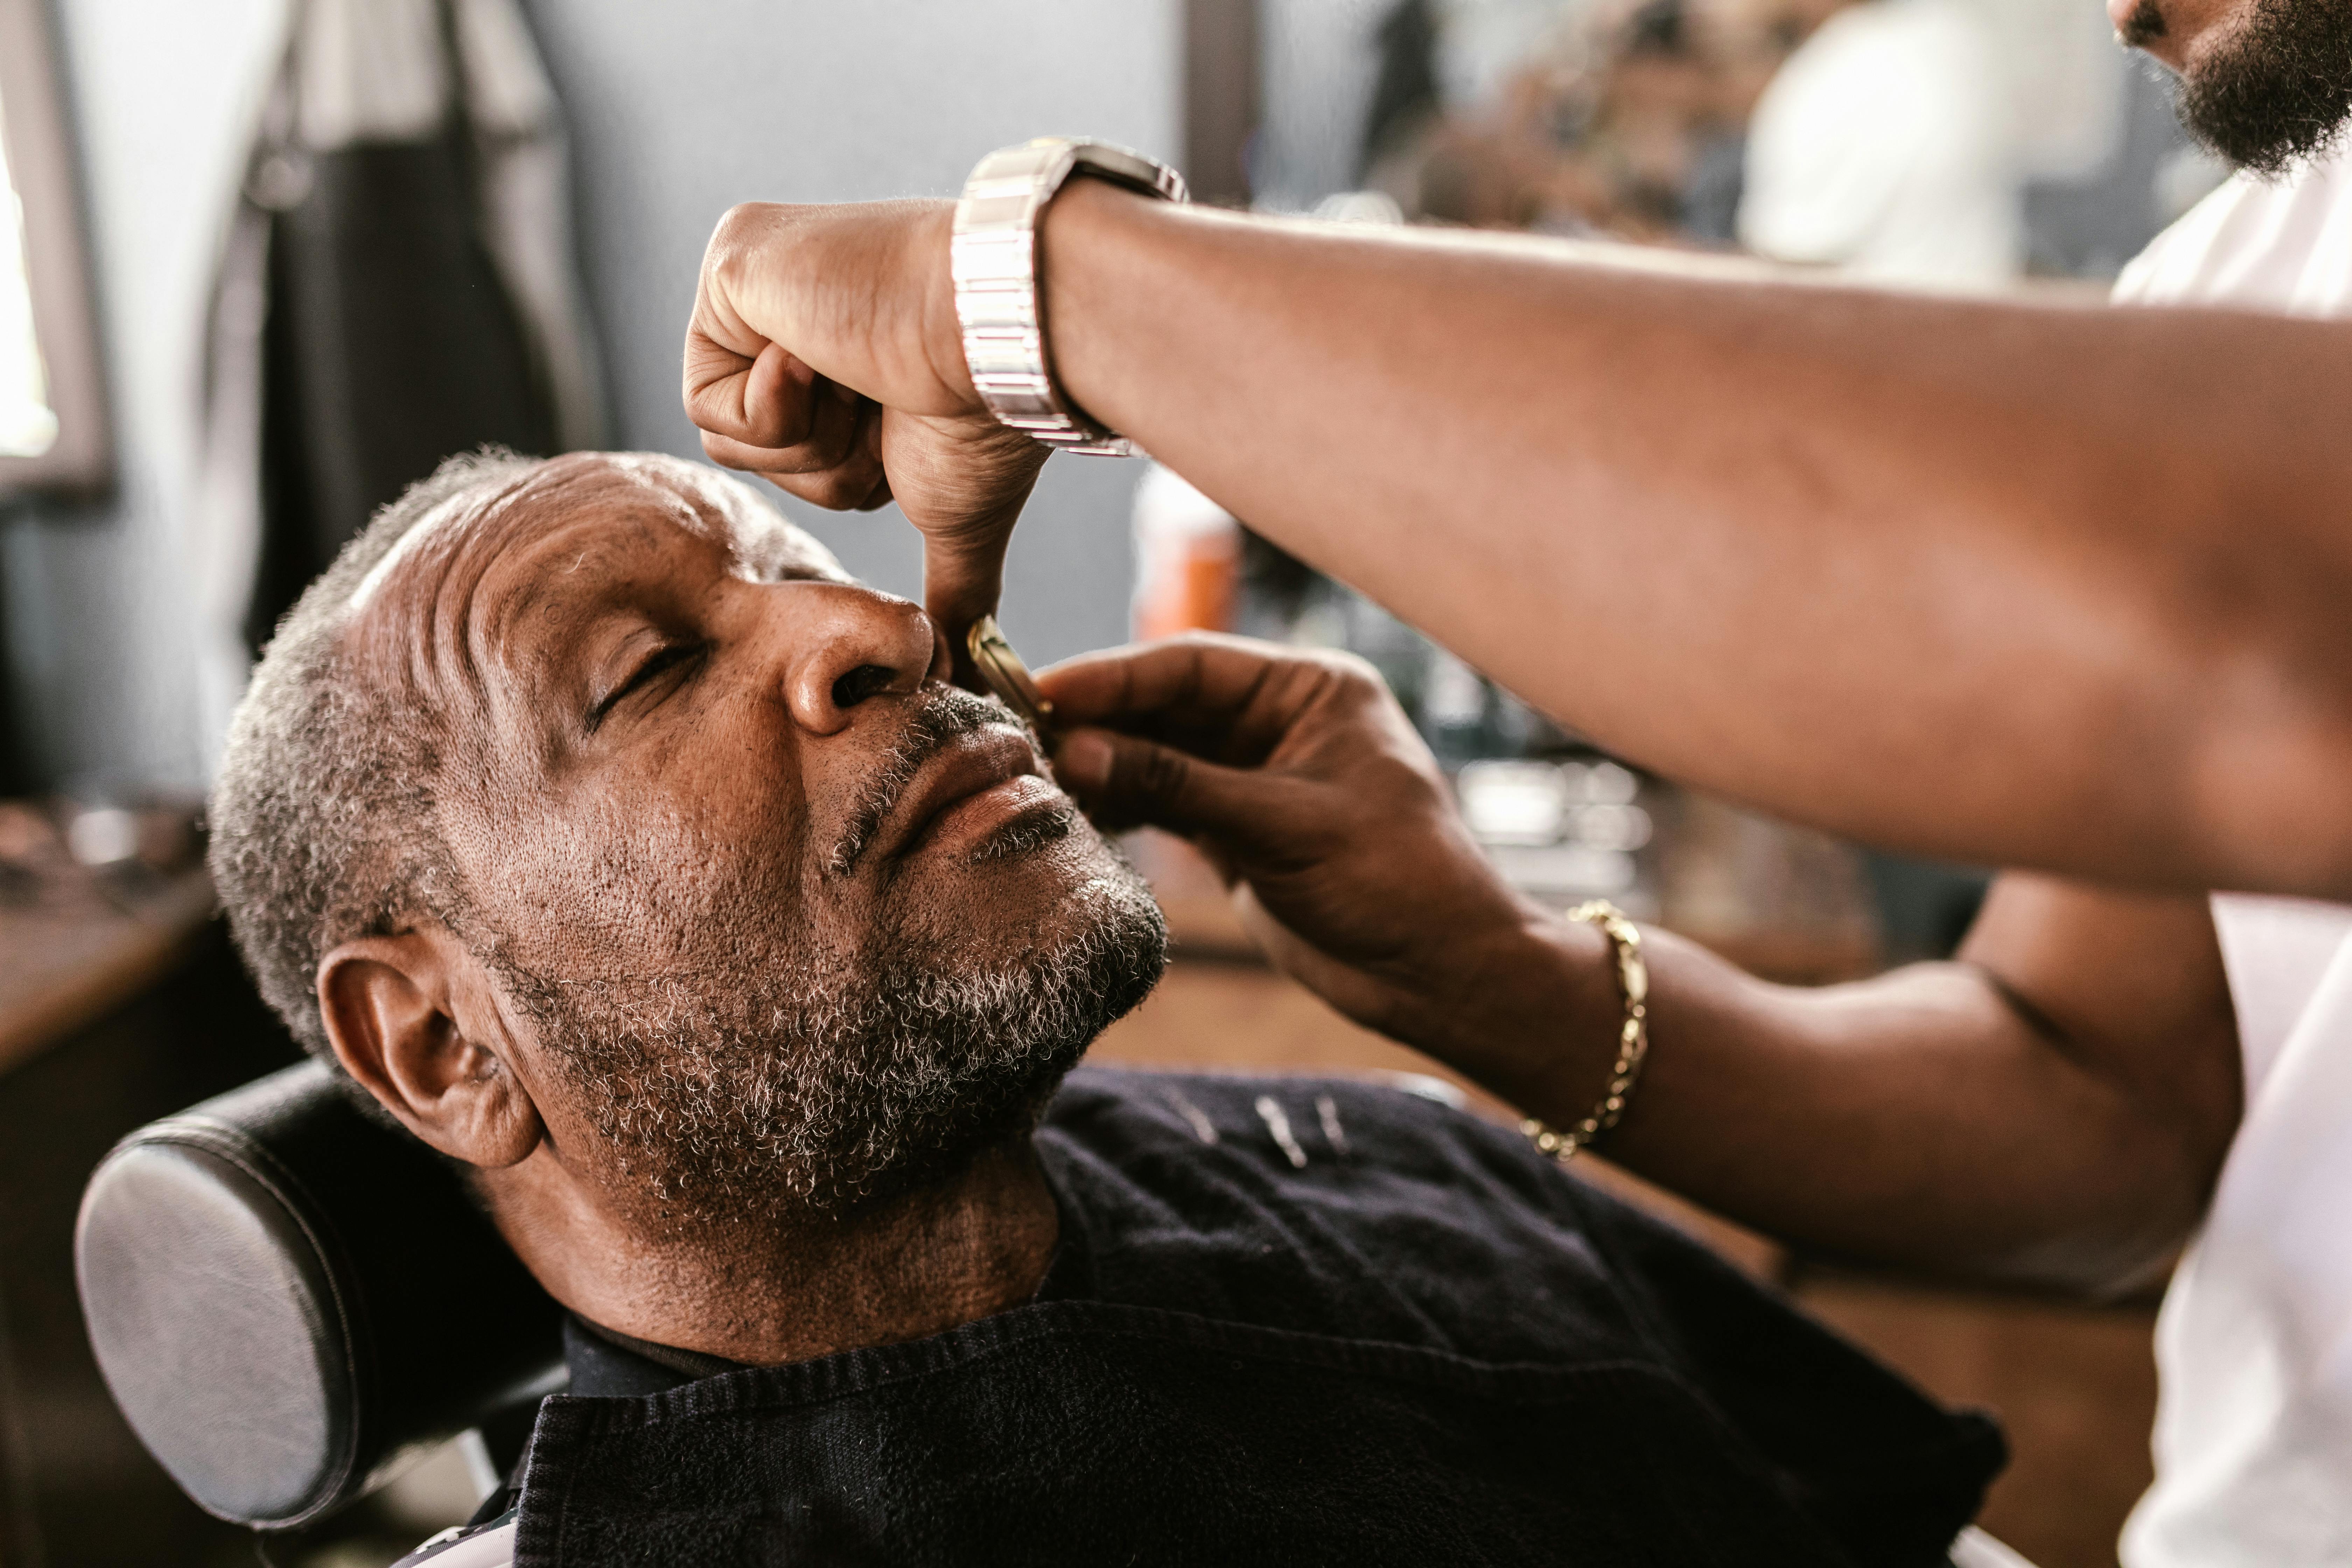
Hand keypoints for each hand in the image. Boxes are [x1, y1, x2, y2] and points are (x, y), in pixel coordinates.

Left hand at [682, 199, 1046, 643]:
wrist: (1004, 341)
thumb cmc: (988, 417)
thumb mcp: (952, 512)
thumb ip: (950, 580)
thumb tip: (962, 669)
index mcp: (831, 338)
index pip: (787, 453)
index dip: (847, 474)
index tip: (902, 431)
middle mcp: (787, 297)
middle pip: (749, 450)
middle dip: (825, 463)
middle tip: (884, 412)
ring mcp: (755, 273)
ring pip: (727, 434)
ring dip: (809, 441)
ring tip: (865, 382)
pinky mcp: (731, 259)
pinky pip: (707, 399)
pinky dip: (778, 408)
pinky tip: (831, 356)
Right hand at [1039, 634, 1591, 1061]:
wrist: (1439, 973)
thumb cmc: (1395, 882)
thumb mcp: (1283, 825)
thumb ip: (1178, 785)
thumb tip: (1077, 750)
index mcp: (1311, 689)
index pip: (1192, 665)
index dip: (1112, 677)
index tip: (1041, 691)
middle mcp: (1280, 722)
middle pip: (1166, 705)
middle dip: (1096, 721)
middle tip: (1017, 738)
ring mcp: (1256, 776)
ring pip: (1158, 757)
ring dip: (1102, 767)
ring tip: (1034, 779)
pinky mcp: (1238, 830)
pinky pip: (1165, 804)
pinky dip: (1122, 808)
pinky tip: (1074, 814)